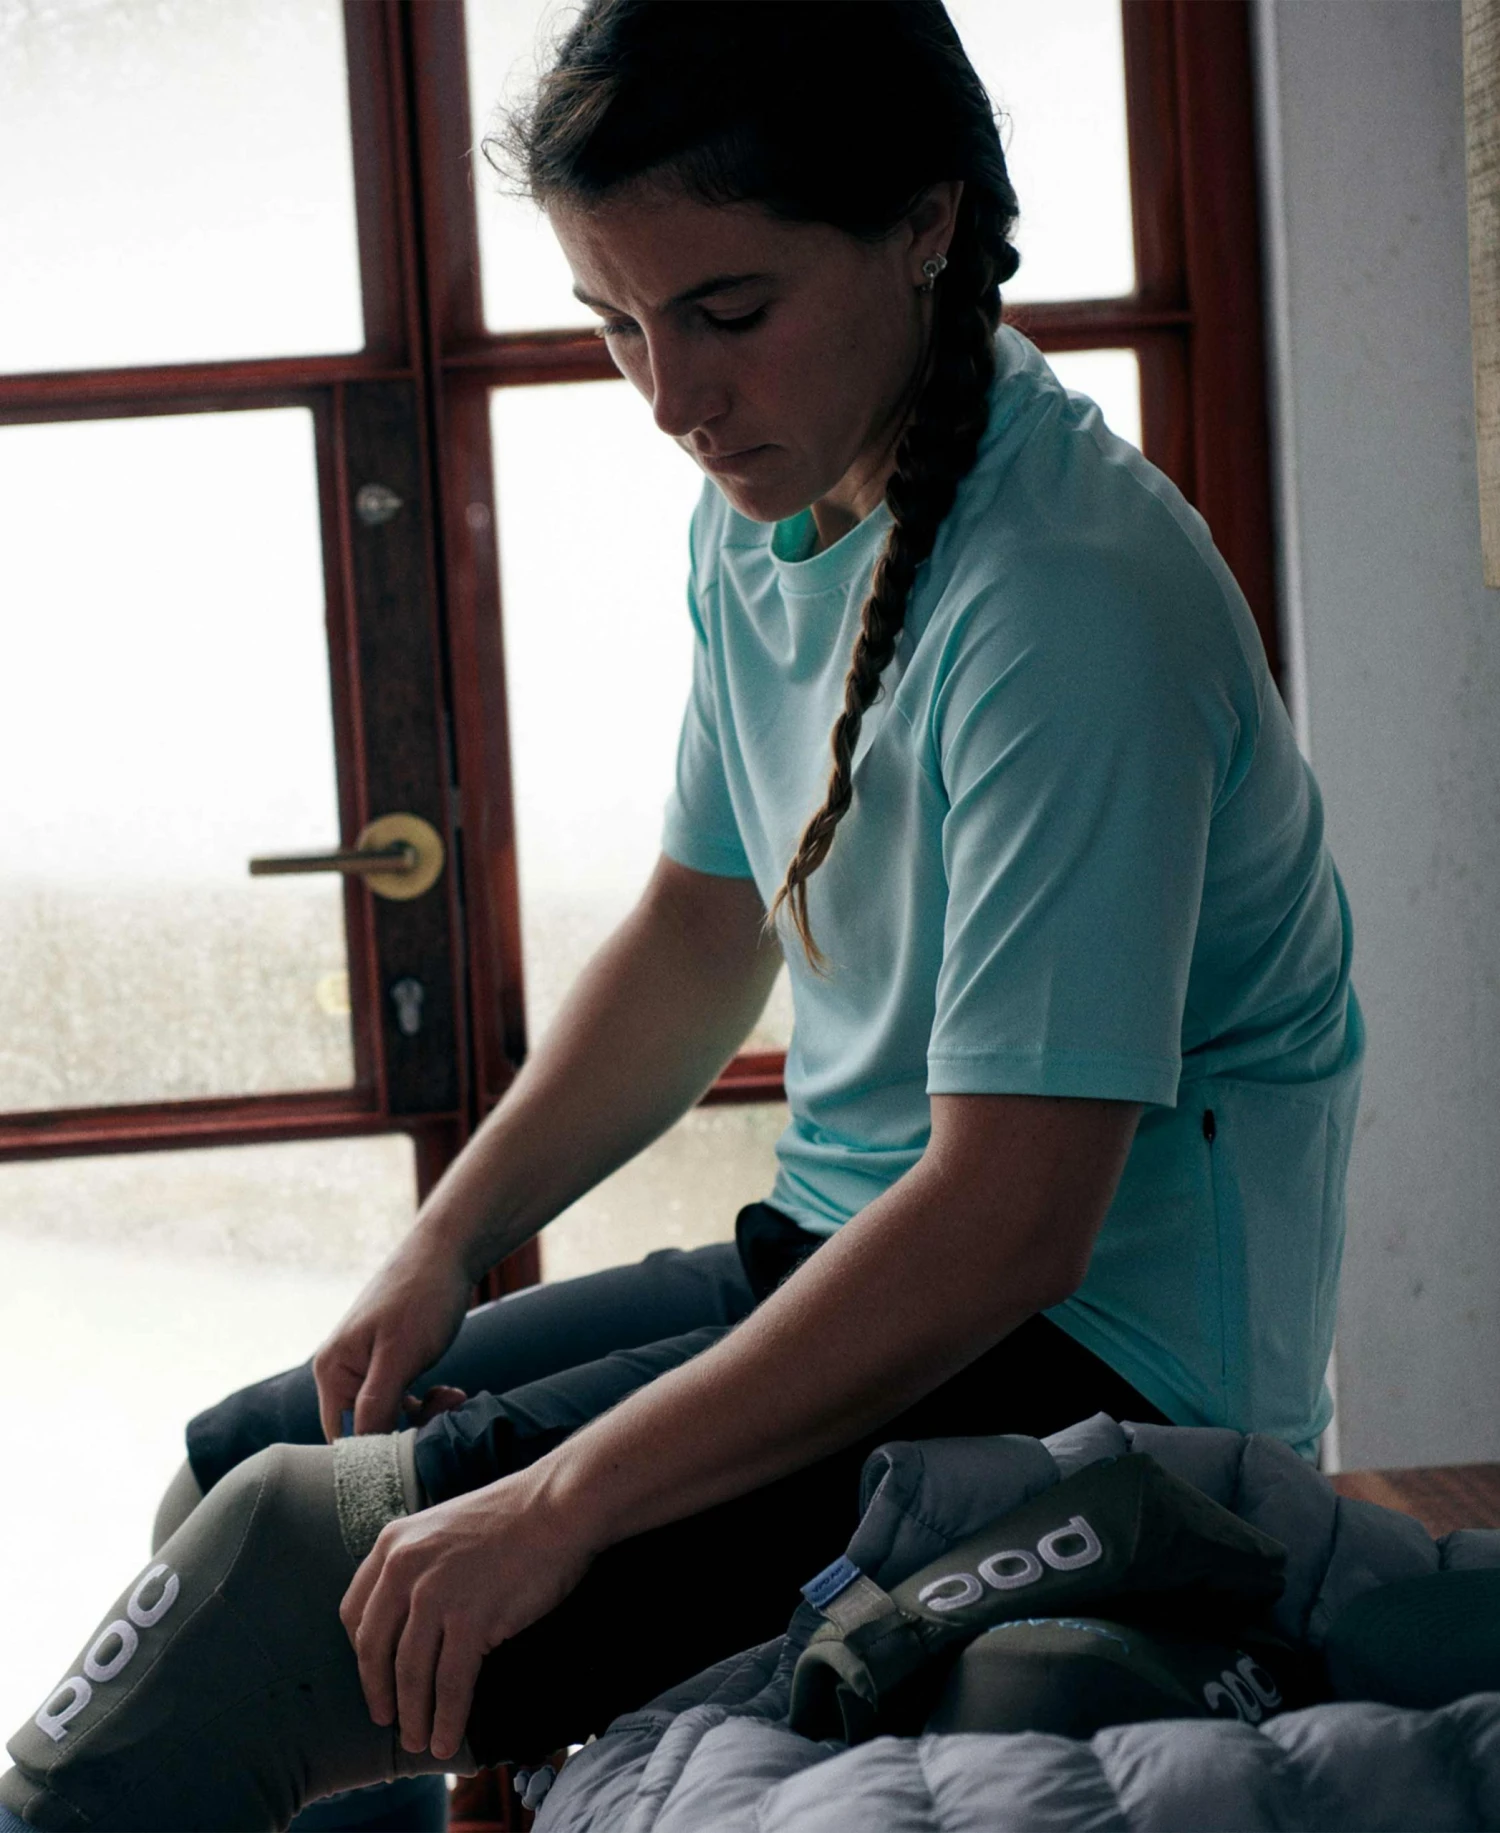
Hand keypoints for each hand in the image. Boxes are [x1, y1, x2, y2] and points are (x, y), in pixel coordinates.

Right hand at [313, 1232, 475, 1440]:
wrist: (447, 1251)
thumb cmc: (420, 1296)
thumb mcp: (399, 1354)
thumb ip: (375, 1404)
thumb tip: (361, 1453)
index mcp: (332, 1370)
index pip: (341, 1437)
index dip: (376, 1452)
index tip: (415, 1446)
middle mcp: (342, 1372)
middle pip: (366, 1430)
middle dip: (408, 1430)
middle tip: (444, 1411)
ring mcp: (367, 1367)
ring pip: (390, 1417)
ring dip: (423, 1417)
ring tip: (452, 1397)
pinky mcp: (391, 1363)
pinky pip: (403, 1400)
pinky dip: (427, 1403)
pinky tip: (451, 1392)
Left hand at [339, 1462, 597, 1760]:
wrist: (559, 1505)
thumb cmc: (512, 1517)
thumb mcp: (442, 1529)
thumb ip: (418, 1565)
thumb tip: (409, 1620)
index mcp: (393, 1544)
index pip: (355, 1613)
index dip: (362, 1654)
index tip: (375, 1677)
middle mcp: (405, 1568)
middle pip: (376, 1649)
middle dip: (380, 1693)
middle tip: (389, 1721)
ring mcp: (436, 1594)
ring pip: (411, 1673)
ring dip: (413, 1716)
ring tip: (419, 1741)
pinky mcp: (471, 1618)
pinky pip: (450, 1683)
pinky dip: (447, 1718)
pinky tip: (448, 1740)